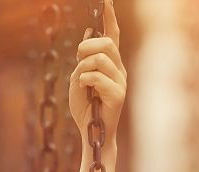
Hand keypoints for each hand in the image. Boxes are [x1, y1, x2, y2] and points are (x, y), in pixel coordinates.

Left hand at [68, 0, 125, 147]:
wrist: (91, 133)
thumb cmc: (84, 108)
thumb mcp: (78, 77)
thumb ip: (83, 59)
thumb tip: (88, 34)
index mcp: (111, 64)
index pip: (113, 35)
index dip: (110, 18)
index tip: (107, 0)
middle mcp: (119, 70)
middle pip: (106, 43)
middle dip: (86, 48)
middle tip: (77, 60)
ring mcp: (121, 81)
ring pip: (101, 58)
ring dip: (84, 67)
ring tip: (81, 81)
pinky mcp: (118, 94)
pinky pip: (98, 77)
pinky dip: (85, 80)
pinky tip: (84, 90)